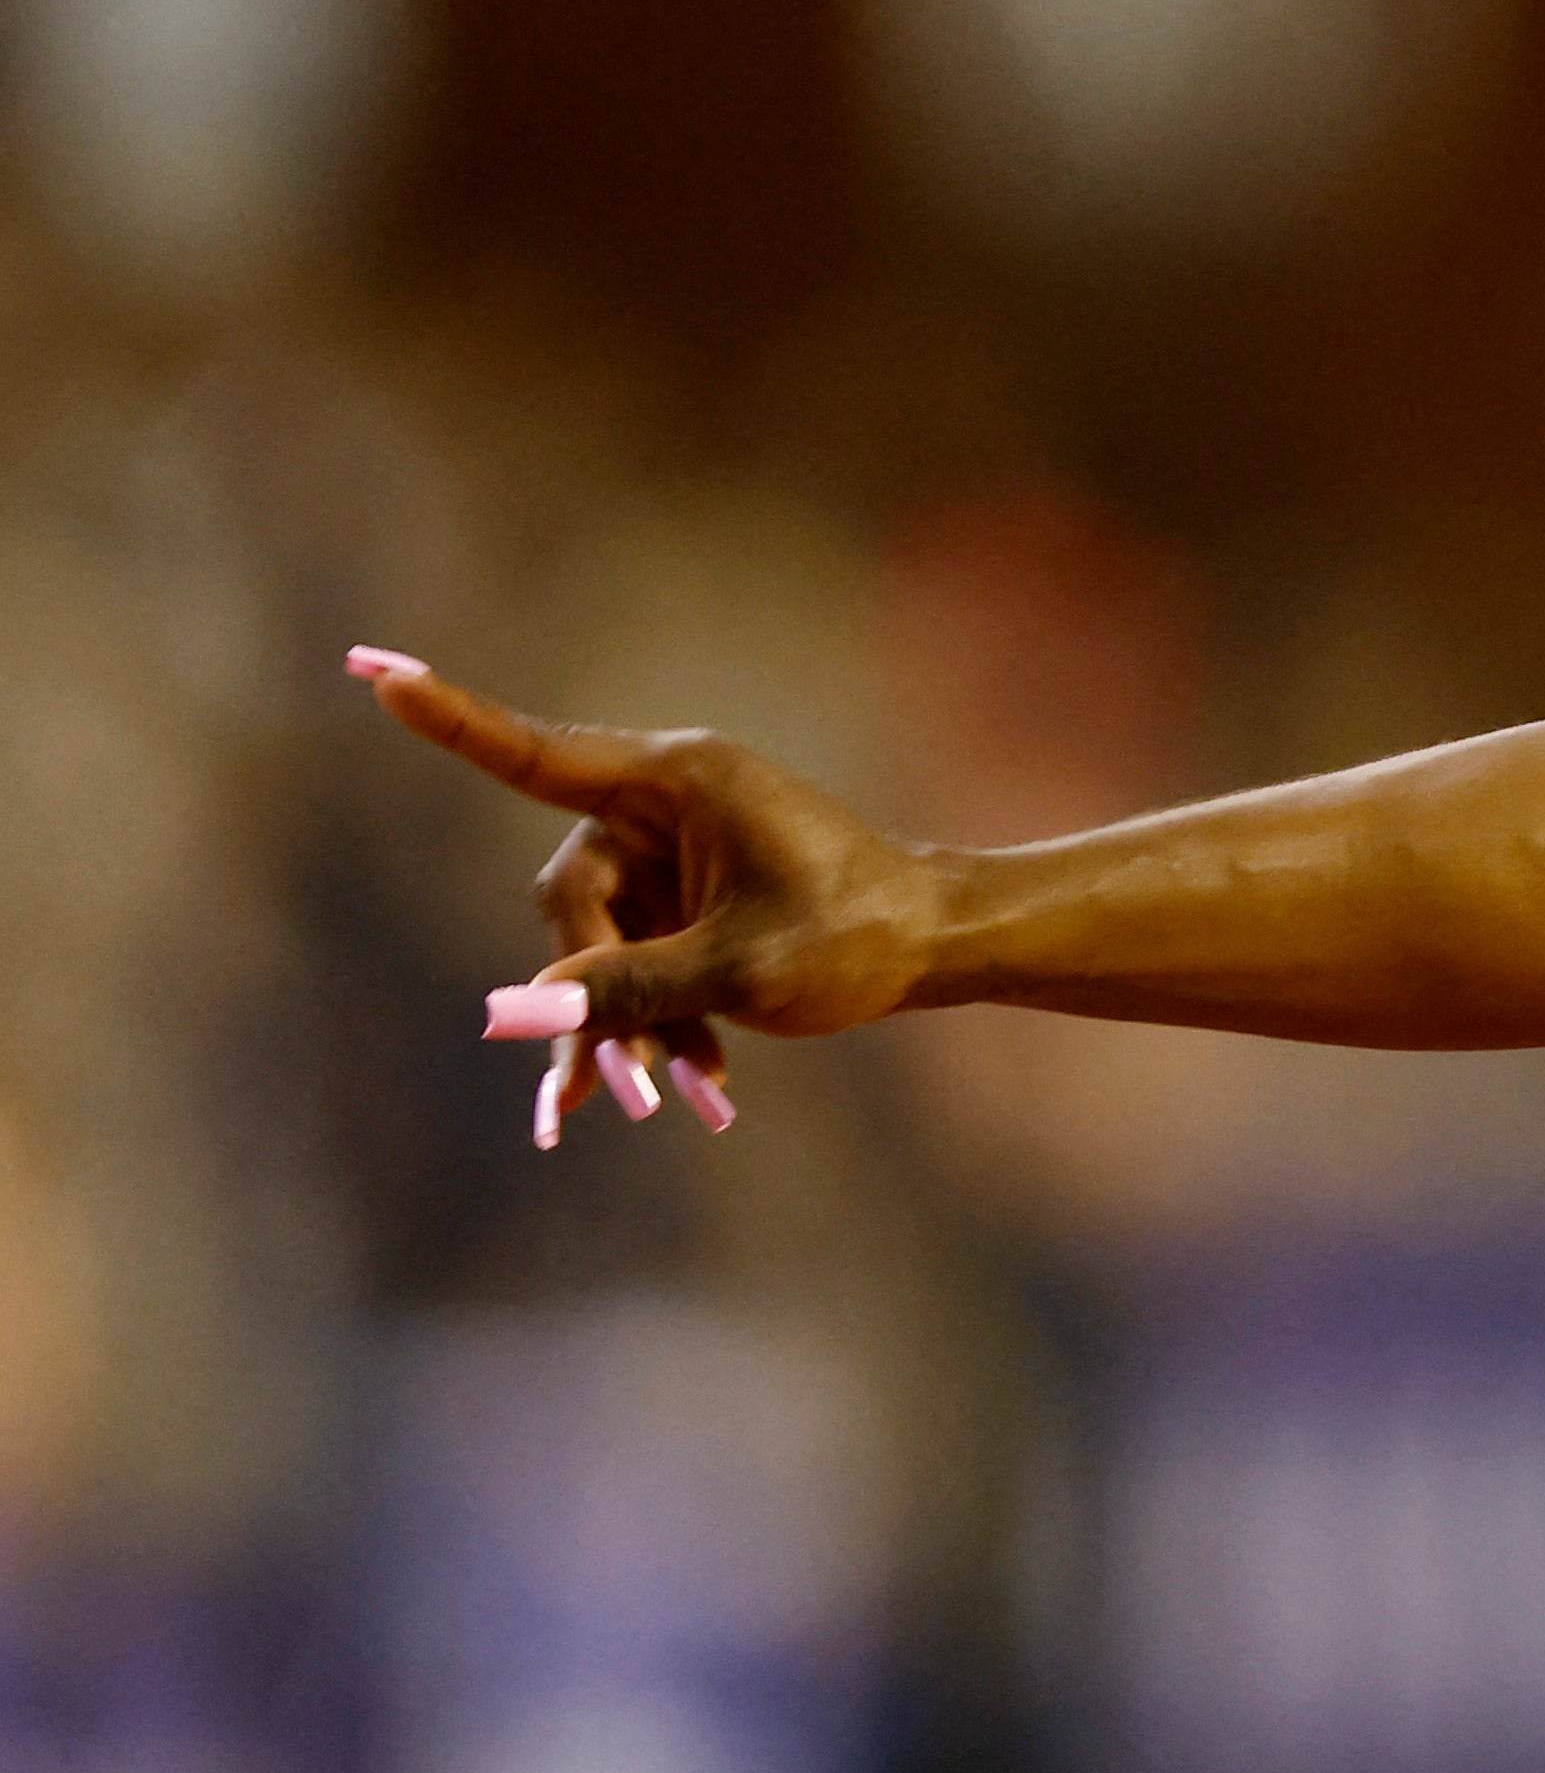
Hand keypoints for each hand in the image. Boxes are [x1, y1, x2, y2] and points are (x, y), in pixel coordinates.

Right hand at [347, 650, 948, 1140]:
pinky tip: (686, 1085)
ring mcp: (672, 852)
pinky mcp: (686, 897)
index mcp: (675, 780)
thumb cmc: (856, 936)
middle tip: (623, 1087)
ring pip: (598, 943)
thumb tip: (517, 1012)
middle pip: (570, 898)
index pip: (535, 753)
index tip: (377, 675)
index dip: (451, 719)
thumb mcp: (740, 970)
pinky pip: (635, 958)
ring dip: (627, 1020)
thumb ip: (626, 987)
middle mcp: (663, 804)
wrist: (938, 945)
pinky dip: (653, 1018)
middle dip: (592, 990)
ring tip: (672, 1098)